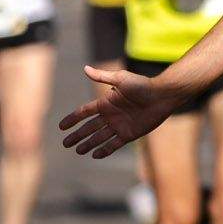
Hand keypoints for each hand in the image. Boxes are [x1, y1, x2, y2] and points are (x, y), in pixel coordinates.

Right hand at [60, 67, 185, 157]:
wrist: (162, 96)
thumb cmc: (142, 85)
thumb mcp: (121, 79)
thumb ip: (102, 76)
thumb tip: (85, 68)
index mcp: (106, 102)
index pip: (84, 112)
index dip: (73, 119)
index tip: (61, 126)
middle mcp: (111, 115)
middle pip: (89, 128)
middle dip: (77, 135)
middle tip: (65, 144)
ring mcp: (119, 125)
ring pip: (99, 137)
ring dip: (88, 144)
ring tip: (78, 151)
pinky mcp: (129, 134)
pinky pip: (114, 144)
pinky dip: (104, 150)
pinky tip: (94, 155)